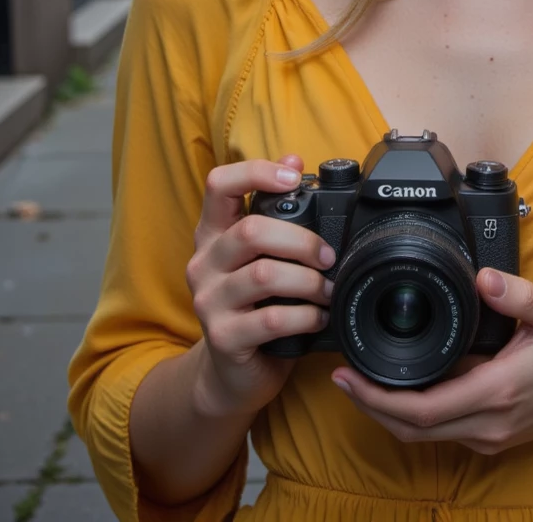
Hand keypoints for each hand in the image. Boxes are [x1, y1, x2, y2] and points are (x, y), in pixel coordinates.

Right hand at [185, 154, 334, 419]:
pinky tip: (318, 318)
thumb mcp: (261, 255)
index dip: (256, 172)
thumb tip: (293, 157)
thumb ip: (275, 210)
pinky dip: (304, 316)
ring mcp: (208, 301)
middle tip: (329, 256)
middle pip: (251, 231)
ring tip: (328, 290)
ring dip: (308, 282)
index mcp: (213, 234)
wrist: (232, 375)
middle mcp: (203, 262)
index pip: (218, 184)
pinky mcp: (222, 338)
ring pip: (264, 275)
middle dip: (302, 241)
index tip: (294, 176)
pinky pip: (271, 319)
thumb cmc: (255, 306)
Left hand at [329, 268, 532, 454]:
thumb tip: (484, 277)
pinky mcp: (488, 436)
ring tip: (358, 382)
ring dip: (386, 413)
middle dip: (370, 406)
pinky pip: (438, 432)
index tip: (350, 376)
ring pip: (421, 435)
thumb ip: (521, 294)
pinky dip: (411, 415)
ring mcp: (486, 435)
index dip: (379, 397)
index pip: (424, 408)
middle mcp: (487, 422)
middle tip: (340, 377)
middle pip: (412, 429)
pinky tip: (399, 388)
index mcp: (497, 390)